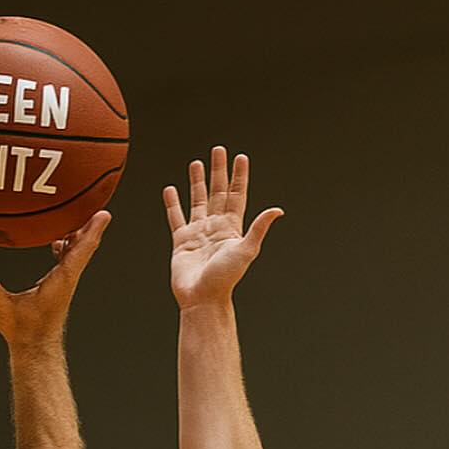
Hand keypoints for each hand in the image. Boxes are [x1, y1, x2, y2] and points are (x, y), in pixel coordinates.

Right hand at [0, 210, 110, 345]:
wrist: (36, 349)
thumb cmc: (25, 332)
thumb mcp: (4, 307)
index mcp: (61, 279)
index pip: (81, 249)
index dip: (92, 230)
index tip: (103, 213)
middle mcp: (67, 278)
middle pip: (84, 246)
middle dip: (89, 224)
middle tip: (93, 202)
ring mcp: (65, 282)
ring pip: (77, 252)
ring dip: (79, 234)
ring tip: (78, 214)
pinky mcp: (59, 286)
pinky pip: (68, 261)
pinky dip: (67, 246)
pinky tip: (58, 240)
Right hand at [164, 146, 282, 309]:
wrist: (202, 298)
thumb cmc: (225, 279)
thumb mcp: (246, 250)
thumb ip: (259, 228)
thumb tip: (278, 210)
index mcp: (232, 227)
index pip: (236, 195)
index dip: (239, 176)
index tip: (240, 158)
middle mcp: (215, 227)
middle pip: (217, 192)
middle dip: (218, 171)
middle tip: (218, 150)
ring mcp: (198, 233)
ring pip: (198, 200)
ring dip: (197, 182)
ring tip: (196, 163)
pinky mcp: (181, 241)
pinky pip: (176, 217)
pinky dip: (173, 203)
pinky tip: (171, 190)